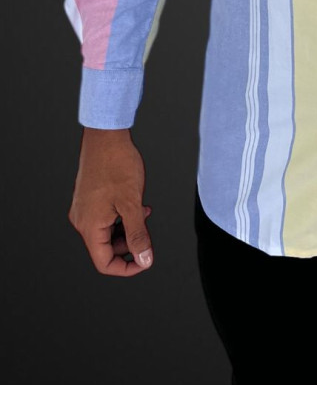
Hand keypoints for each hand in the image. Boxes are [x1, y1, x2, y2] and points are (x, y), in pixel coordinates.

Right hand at [68, 127, 153, 275]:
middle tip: (147, 231)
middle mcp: (82, 220)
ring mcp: (84, 208)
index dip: (126, 267)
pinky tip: (137, 204)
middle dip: (129, 244)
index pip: (104, 262)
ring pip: (107, 232)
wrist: (106, 136)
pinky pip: (105, 217)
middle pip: (105, 248)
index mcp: (89, 226)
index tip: (144, 260)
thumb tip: (144, 260)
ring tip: (143, 212)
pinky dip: (121, 216)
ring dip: (127, 228)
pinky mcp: (89, 198)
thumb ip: (138, 234)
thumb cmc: (117, 164)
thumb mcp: (132, 203)